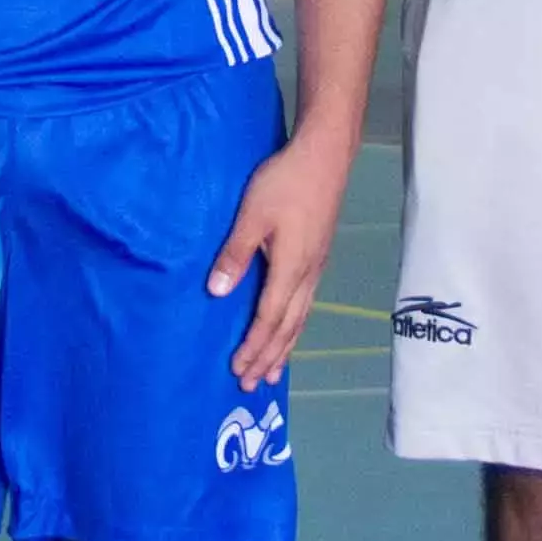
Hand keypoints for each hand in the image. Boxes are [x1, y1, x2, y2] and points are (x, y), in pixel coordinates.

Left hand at [204, 124, 356, 388]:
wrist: (324, 156)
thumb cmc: (284, 183)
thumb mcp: (251, 216)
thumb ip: (235, 255)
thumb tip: (217, 294)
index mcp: (290, 268)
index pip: (269, 319)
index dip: (253, 347)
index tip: (238, 370)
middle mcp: (307, 275)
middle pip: (287, 328)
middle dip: (268, 357)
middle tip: (252, 384)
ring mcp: (316, 267)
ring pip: (299, 318)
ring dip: (284, 347)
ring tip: (273, 371)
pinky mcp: (318, 256)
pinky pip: (305, 304)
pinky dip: (294, 326)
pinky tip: (289, 328)